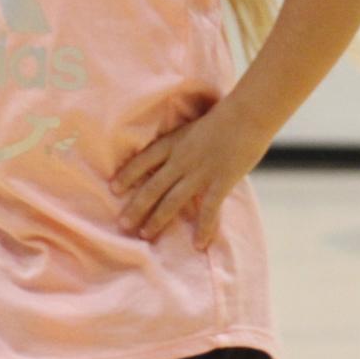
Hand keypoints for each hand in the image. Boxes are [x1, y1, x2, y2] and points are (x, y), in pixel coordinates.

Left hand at [110, 101, 267, 248]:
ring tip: (145, 235)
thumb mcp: (193, 127)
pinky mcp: (220, 182)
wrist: (246, 114)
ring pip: (172, 200)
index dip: (127, 175)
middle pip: (153, 186)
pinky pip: (208, 210)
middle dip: (137, 207)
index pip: (143, 160)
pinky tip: (199, 244)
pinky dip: (203, 228)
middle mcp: (181, 159)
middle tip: (123, 224)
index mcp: (173, 142)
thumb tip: (179, 158)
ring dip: (157, 219)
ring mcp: (199, 172)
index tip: (113, 188)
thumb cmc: (223, 115)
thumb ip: (184, 144)